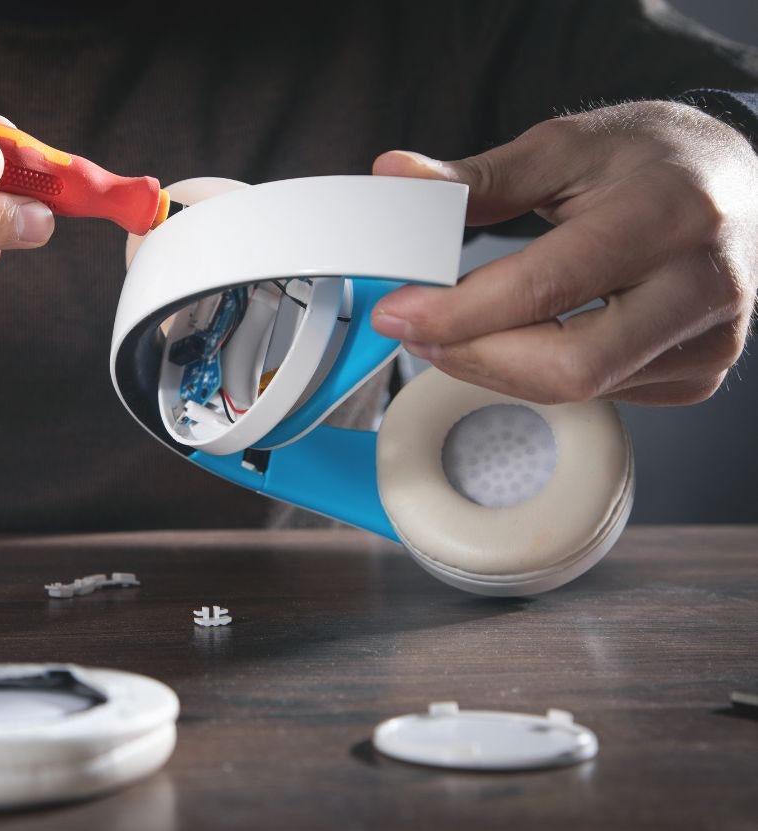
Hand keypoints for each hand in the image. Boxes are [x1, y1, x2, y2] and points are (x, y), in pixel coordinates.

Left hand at [370, 100, 757, 404]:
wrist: (736, 182)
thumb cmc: (653, 160)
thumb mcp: (564, 146)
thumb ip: (477, 177)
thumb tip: (396, 176)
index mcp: (665, 214)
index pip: (545, 288)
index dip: (458, 313)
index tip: (399, 312)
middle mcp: (701, 284)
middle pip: (567, 367)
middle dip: (473, 357)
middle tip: (419, 332)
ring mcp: (709, 338)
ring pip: (578, 390)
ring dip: (498, 367)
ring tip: (460, 328)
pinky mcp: (701, 373)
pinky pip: (600, 396)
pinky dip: (543, 372)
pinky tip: (529, 335)